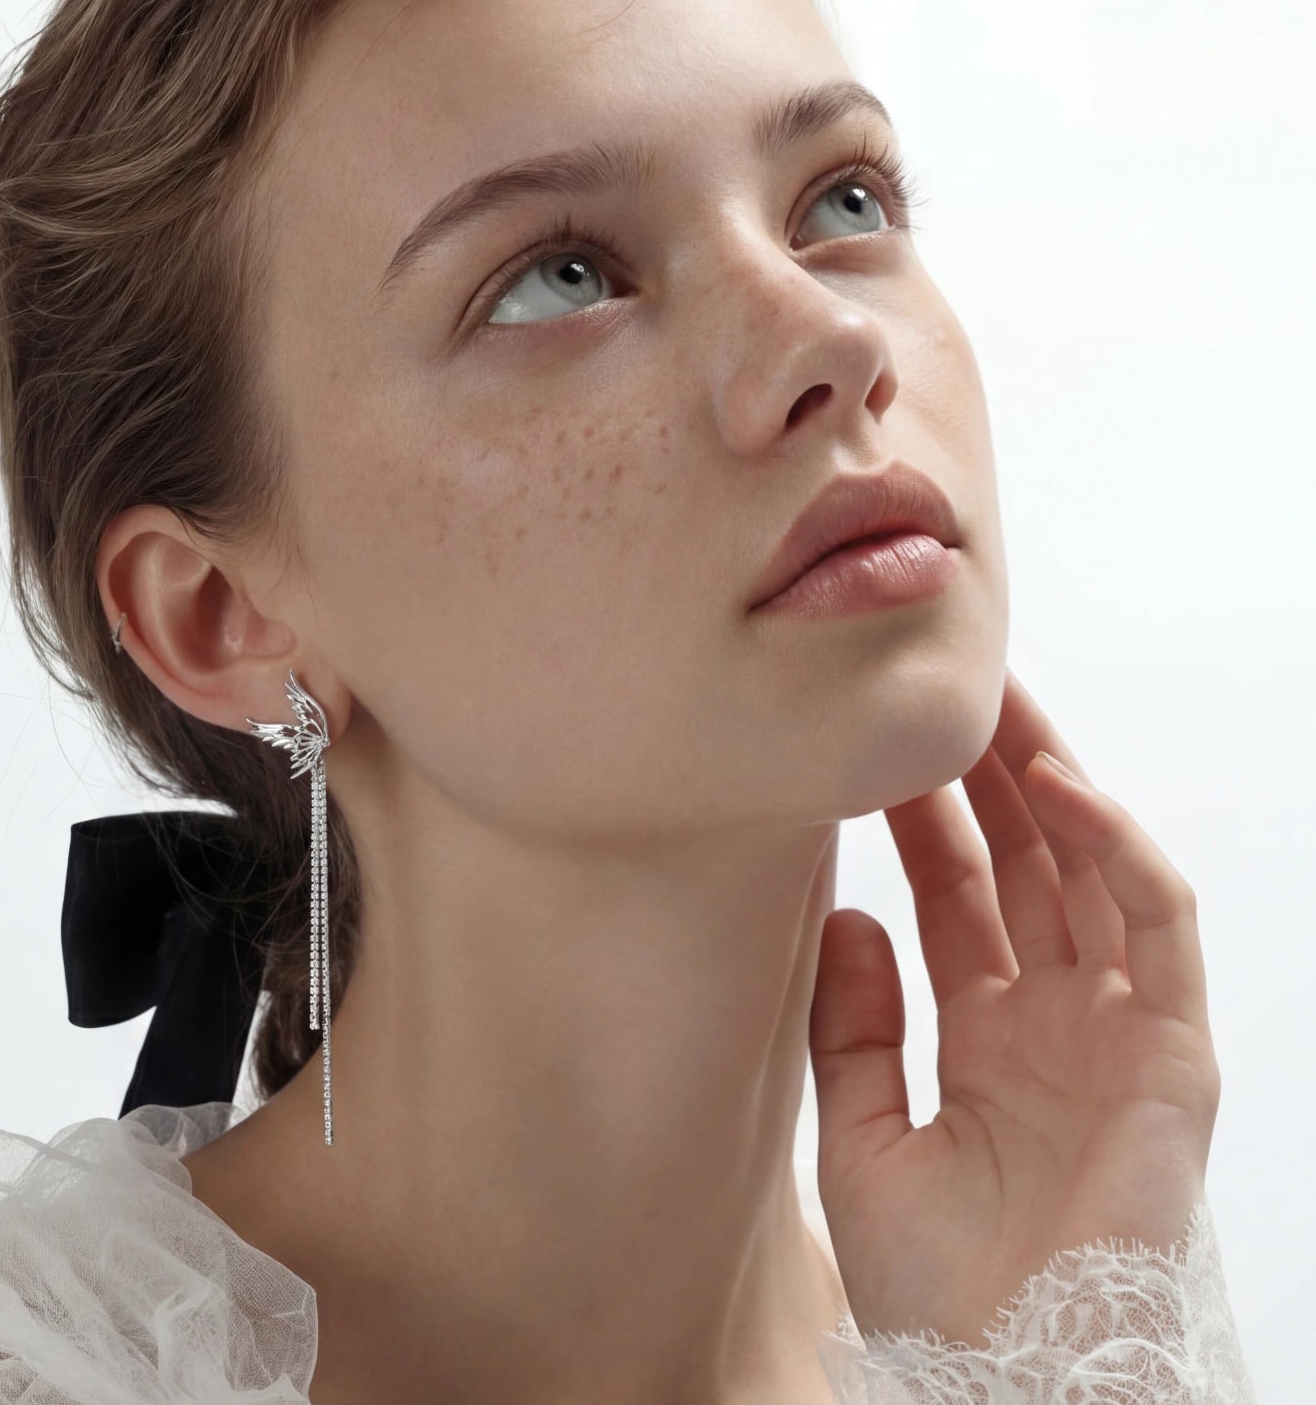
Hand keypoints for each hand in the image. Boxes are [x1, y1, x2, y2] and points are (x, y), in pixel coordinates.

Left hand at [807, 666, 1221, 1348]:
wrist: (1003, 1383)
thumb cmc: (934, 1293)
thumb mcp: (860, 1138)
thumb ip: (853, 1026)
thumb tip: (848, 913)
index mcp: (984, 1041)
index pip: (958, 897)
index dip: (924, 818)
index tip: (878, 746)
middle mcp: (1054, 1023)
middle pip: (1027, 867)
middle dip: (987, 778)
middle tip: (944, 688)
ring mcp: (1118, 1033)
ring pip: (1091, 872)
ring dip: (1049, 784)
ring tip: (994, 700)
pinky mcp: (1174, 1056)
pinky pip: (1156, 926)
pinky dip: (1117, 849)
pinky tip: (1058, 786)